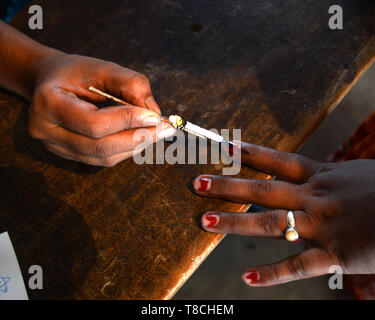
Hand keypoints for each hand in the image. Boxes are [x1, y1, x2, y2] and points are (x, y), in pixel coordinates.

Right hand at [28, 52, 174, 165]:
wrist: (49, 82)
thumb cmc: (75, 73)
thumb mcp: (102, 68)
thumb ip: (130, 85)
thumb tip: (154, 114)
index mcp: (49, 104)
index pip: (94, 124)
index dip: (127, 122)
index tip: (155, 117)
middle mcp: (47, 131)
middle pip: (101, 147)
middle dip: (138, 138)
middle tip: (166, 129)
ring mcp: (56, 147)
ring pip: (104, 157)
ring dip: (135, 145)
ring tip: (157, 132)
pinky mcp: (68, 155)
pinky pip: (103, 159)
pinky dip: (126, 149)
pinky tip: (140, 137)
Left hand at [193, 142, 374, 285]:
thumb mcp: (354, 175)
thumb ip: (326, 178)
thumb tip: (304, 178)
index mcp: (322, 176)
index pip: (277, 160)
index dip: (248, 153)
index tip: (222, 147)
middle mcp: (316, 197)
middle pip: (263, 189)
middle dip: (228, 186)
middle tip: (196, 183)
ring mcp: (324, 225)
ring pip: (271, 223)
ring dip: (235, 222)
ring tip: (205, 221)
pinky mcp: (337, 255)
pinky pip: (298, 266)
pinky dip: (272, 274)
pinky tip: (246, 278)